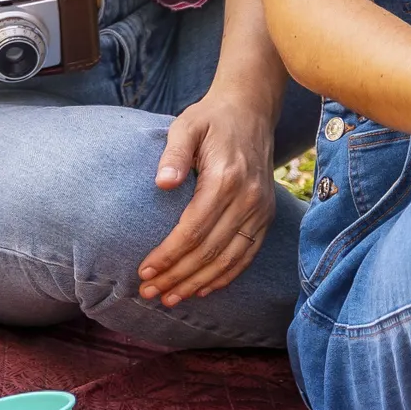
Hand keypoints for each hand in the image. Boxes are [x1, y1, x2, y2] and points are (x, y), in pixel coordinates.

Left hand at [135, 85, 278, 305]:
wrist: (251, 111)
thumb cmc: (210, 119)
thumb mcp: (186, 125)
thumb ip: (172, 153)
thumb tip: (162, 183)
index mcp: (226, 178)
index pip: (193, 229)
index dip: (168, 255)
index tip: (144, 270)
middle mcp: (248, 199)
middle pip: (210, 251)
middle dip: (177, 276)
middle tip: (148, 293)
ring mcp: (261, 210)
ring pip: (229, 260)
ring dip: (197, 283)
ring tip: (169, 299)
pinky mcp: (265, 216)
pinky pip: (246, 255)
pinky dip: (224, 277)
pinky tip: (201, 289)